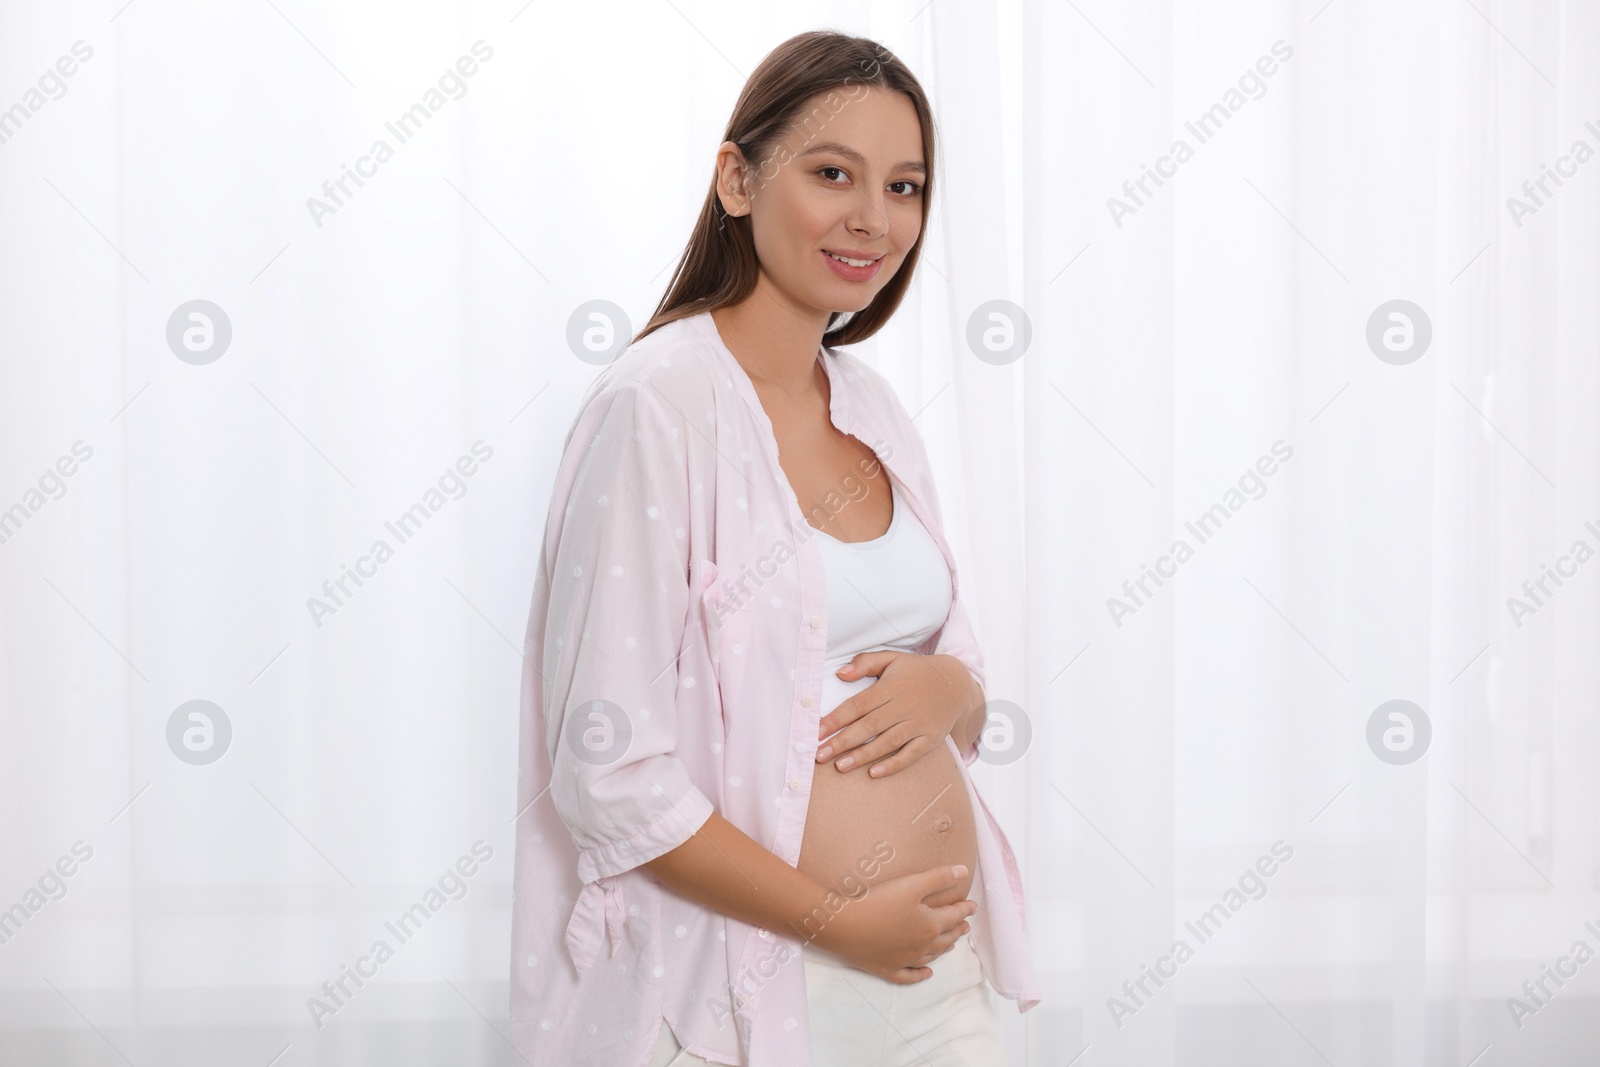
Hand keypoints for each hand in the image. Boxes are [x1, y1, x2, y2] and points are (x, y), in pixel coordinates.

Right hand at [809, 864, 976, 982]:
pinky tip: (927, 973)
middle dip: (958, 929)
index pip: (954, 916)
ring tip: (952, 944)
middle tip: (966, 925)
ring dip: (944, 949)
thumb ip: (940, 877)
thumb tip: (964, 872)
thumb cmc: (879, 901)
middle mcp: (922, 946)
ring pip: (932, 956)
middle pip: (946, 938)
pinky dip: (920, 975)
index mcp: (931, 925)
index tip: (973, 906)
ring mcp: (905, 960)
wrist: (845, 926)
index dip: (965, 909)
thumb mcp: (912, 883)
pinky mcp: (888, 969)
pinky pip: (909, 976)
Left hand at [816, 651, 979, 777]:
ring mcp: (919, 724)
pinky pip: (910, 755)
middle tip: (819, 754)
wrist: (958, 684)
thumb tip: (840, 674)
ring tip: (839, 766)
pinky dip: (893, 765)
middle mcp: (904, 706)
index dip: (836, 719)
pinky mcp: (930, 739)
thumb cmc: (917, 672)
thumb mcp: (892, 658)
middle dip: (842, 741)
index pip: (858, 704)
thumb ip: (865, 663)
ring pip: (887, 742)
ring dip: (862, 756)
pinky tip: (874, 773)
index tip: (816, 731)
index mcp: (891, 687)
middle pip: (869, 726)